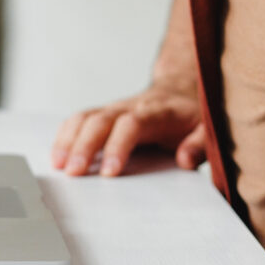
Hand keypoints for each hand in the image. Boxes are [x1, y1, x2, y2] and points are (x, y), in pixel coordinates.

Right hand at [51, 88, 207, 177]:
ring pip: (85, 118)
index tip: (109, 172)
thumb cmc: (191, 117)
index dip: (117, 146)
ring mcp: (113, 109)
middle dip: (84, 146)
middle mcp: (130, 107)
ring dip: (68, 140)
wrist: (180, 91)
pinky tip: (57, 156)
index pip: (131, 125)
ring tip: (58, 166)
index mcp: (156, 112)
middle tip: (73, 173)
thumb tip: (185, 160)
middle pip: (101, 121)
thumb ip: (199, 144)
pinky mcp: (103, 114)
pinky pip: (79, 120)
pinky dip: (65, 135)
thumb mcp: (207, 129)